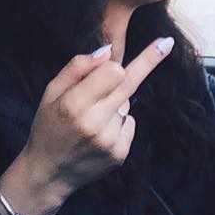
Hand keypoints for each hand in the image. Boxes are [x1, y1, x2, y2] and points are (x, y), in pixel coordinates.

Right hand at [0, 37, 173, 214]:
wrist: (48, 172)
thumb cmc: (47, 127)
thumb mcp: (50, 92)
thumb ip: (77, 68)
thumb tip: (107, 50)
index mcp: (73, 104)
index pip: (114, 72)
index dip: (118, 63)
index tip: (153, 44)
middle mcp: (94, 123)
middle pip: (129, 84)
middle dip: (148, 61)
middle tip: (166, 42)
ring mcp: (110, 140)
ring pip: (126, 104)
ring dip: (114, 103)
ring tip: (91, 119)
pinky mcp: (120, 153)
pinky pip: (129, 123)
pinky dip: (118, 123)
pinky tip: (100, 133)